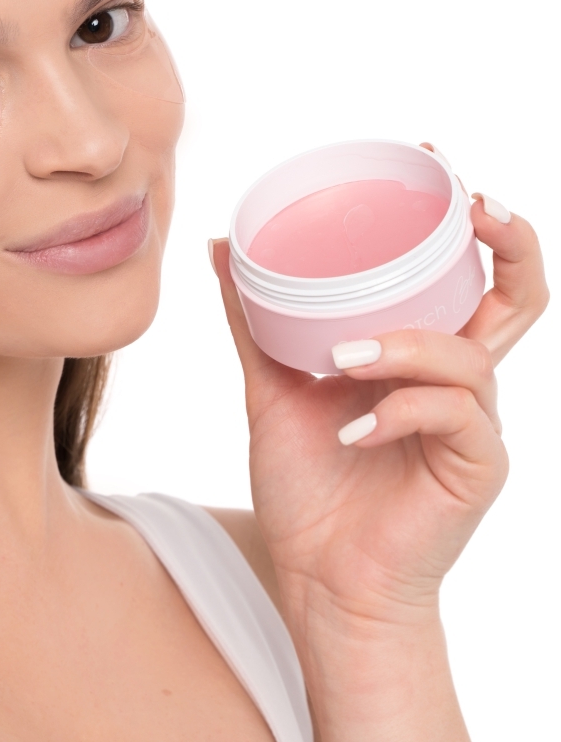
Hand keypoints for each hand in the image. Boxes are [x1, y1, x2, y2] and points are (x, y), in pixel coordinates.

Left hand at [210, 187, 547, 628]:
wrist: (320, 581)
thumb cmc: (310, 486)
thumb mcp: (273, 388)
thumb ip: (255, 321)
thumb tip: (225, 245)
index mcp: (420, 356)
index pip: (463, 272)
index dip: (464, 215)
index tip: (430, 160)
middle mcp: (459, 381)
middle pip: (517, 294)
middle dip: (501, 241)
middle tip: (465, 206)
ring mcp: (474, 424)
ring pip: (474, 354)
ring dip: (408, 344)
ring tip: (344, 356)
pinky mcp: (476, 468)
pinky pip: (453, 417)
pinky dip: (398, 409)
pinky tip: (352, 427)